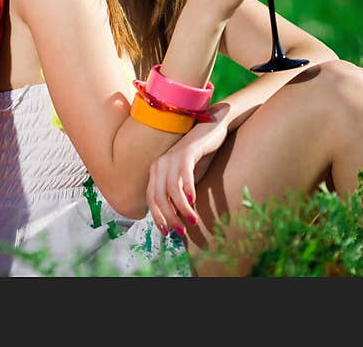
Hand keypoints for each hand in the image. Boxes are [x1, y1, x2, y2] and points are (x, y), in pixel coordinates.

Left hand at [145, 102, 230, 236]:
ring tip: (192, 220)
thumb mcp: (184, 178)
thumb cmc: (198, 157)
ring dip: (181, 207)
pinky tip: (193, 199)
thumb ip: (178, 194)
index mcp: (155, 171)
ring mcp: (172, 157)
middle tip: (181, 231)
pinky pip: (183, 173)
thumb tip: (178, 219)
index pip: (150, 199)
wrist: (211, 130)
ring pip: (170, 188)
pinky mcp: (187, 151)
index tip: (167, 233)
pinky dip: (186, 188)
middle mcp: (159, 164)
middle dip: (169, 217)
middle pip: (158, 197)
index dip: (157, 217)